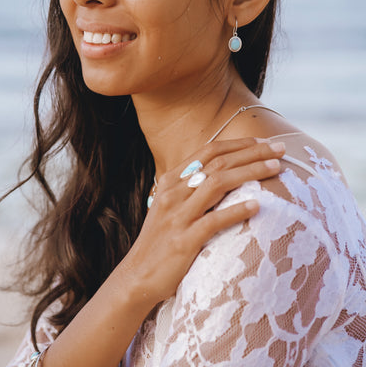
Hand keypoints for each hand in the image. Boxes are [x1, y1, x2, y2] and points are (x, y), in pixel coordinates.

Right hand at [120, 137, 285, 306]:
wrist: (137, 276)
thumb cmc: (161, 241)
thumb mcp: (171, 206)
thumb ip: (192, 188)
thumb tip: (224, 174)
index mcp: (171, 181)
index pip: (208, 152)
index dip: (237, 144)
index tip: (262, 142)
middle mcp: (173, 193)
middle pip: (218, 163)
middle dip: (252, 152)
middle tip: (280, 148)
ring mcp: (177, 216)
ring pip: (218, 184)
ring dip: (250, 172)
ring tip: (275, 167)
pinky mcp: (183, 241)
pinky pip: (214, 221)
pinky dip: (236, 210)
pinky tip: (257, 205)